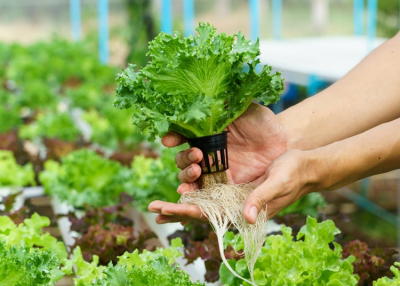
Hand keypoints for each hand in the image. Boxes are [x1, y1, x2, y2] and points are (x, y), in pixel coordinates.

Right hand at [148, 103, 289, 223]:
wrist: (283, 143)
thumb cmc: (262, 124)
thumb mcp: (242, 110)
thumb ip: (223, 107)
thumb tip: (200, 98)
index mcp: (206, 135)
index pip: (182, 136)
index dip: (173, 138)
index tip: (169, 140)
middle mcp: (206, 153)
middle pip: (183, 160)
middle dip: (183, 160)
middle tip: (197, 156)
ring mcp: (214, 171)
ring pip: (190, 178)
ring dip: (186, 177)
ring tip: (195, 173)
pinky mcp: (225, 186)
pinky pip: (206, 193)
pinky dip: (194, 195)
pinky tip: (187, 195)